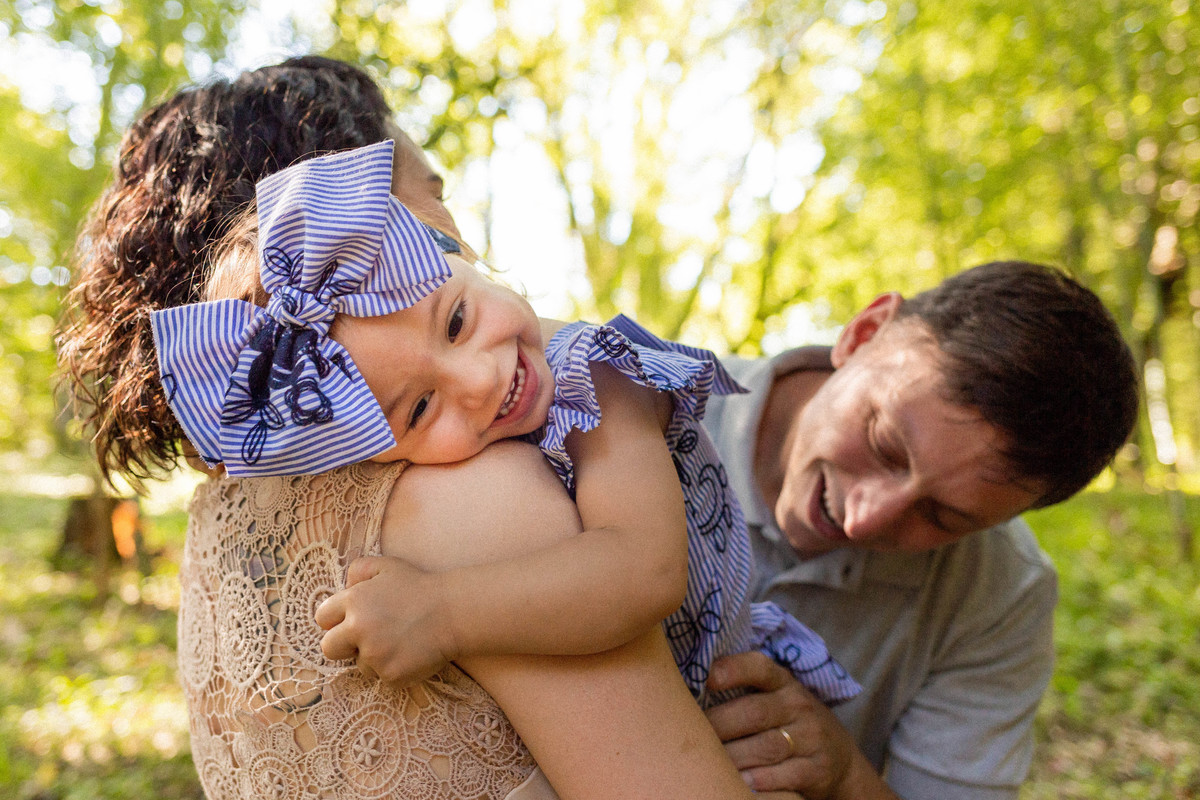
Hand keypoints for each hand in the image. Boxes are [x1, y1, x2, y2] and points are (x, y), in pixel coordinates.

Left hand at [315, 556, 458, 687]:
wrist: (454, 612)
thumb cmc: (419, 587)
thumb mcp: (386, 566)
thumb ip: (357, 570)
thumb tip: (343, 587)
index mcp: (353, 601)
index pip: (322, 618)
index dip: (335, 620)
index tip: (349, 622)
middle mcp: (358, 629)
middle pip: (328, 648)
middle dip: (343, 644)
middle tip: (367, 637)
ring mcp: (374, 655)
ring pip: (358, 665)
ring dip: (373, 657)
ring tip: (398, 641)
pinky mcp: (390, 675)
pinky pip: (381, 677)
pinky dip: (393, 668)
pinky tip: (409, 652)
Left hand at [705, 652, 894, 799]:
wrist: (840, 759)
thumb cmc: (788, 723)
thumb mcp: (774, 698)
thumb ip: (741, 691)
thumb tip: (683, 692)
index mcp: (783, 683)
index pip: (760, 667)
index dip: (734, 669)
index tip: (708, 678)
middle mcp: (798, 705)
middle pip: (753, 712)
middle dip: (720, 725)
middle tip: (691, 735)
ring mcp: (811, 738)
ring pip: (766, 747)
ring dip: (734, 757)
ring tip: (709, 762)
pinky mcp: (818, 769)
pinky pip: (785, 775)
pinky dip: (760, 781)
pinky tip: (740, 782)